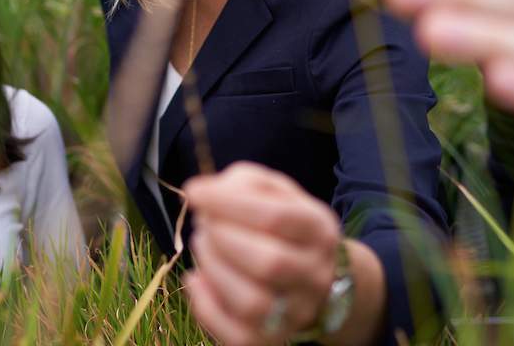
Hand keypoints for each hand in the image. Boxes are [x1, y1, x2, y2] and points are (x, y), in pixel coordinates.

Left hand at [183, 162, 339, 345]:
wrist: (314, 274)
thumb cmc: (283, 224)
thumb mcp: (273, 191)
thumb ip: (242, 184)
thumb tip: (201, 193)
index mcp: (319, 229)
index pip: (276, 217)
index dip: (229, 203)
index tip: (193, 191)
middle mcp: (315, 274)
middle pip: (269, 263)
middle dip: (222, 238)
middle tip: (204, 223)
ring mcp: (297, 311)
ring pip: (252, 303)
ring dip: (214, 270)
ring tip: (203, 246)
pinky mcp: (273, 339)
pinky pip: (238, 337)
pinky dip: (206, 308)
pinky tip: (197, 280)